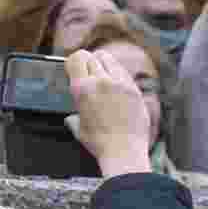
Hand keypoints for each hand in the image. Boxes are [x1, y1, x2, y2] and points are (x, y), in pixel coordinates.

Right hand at [65, 50, 151, 177]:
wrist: (124, 151)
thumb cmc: (100, 143)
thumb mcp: (78, 127)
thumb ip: (75, 115)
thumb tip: (72, 117)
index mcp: (82, 88)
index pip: (77, 57)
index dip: (76, 62)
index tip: (77, 69)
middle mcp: (101, 82)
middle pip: (93, 57)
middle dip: (90, 64)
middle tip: (91, 75)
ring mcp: (120, 85)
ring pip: (111, 61)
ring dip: (106, 66)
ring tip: (105, 79)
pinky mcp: (135, 90)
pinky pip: (125, 73)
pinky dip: (119, 75)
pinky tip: (118, 86)